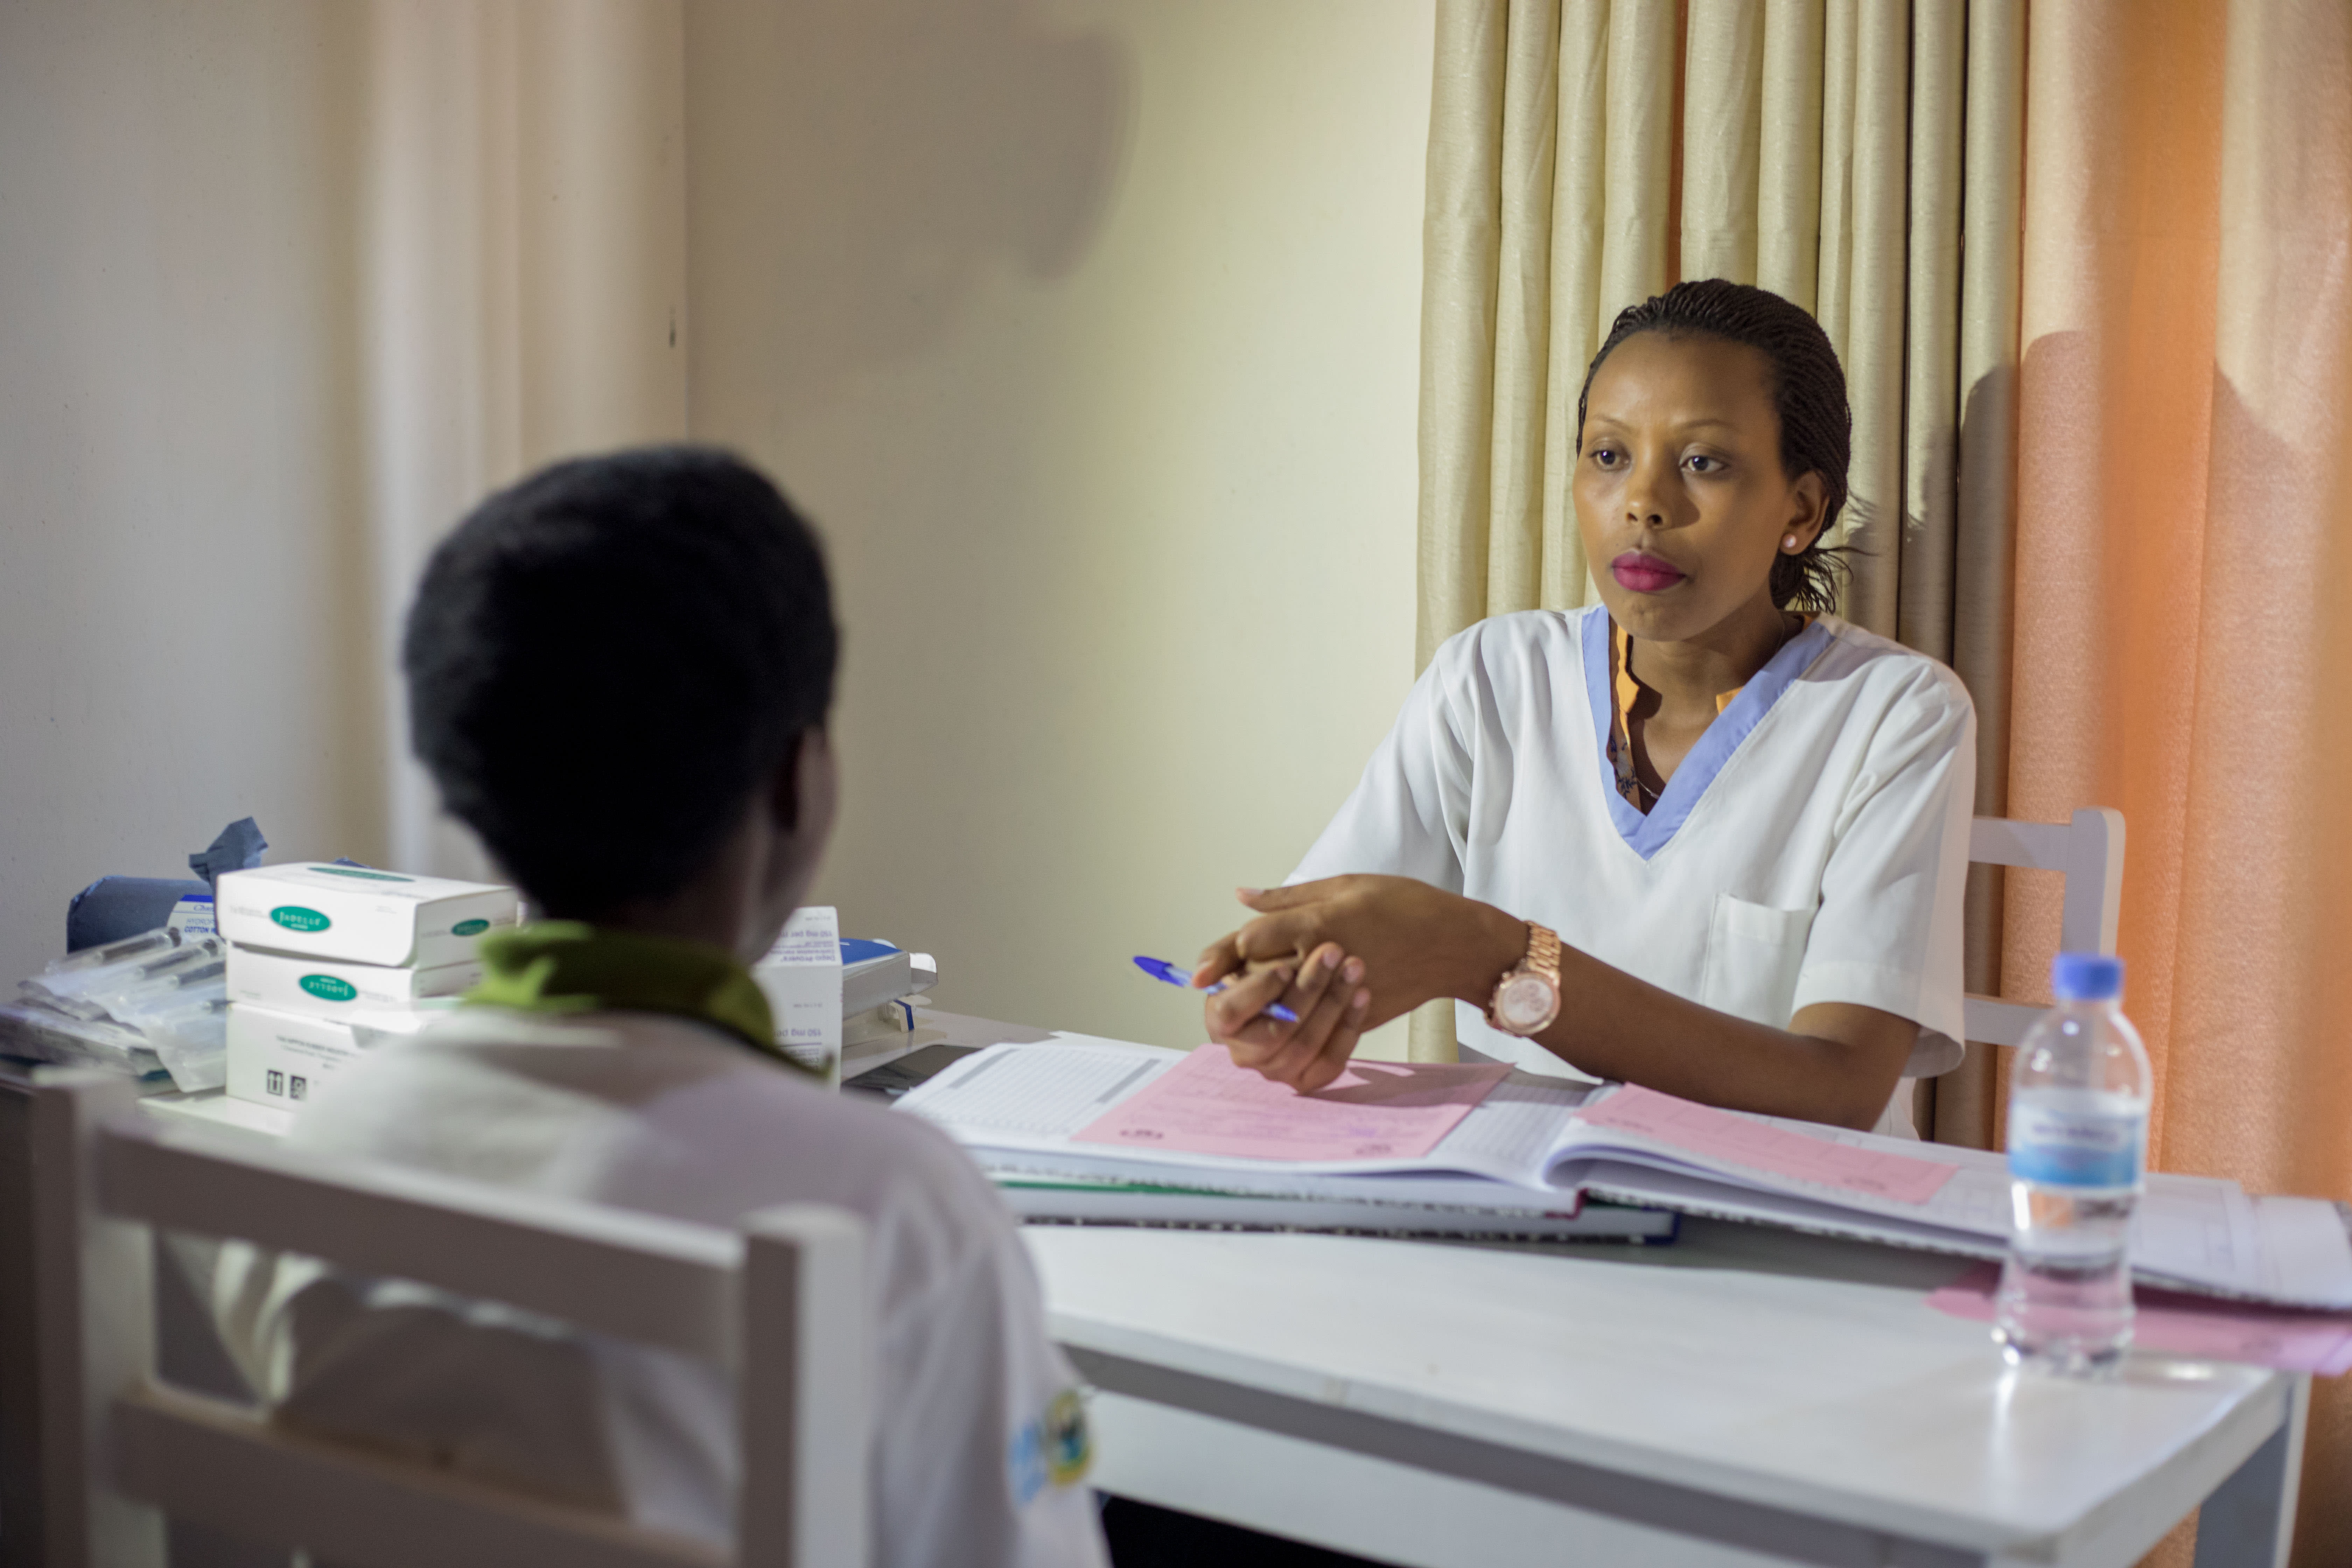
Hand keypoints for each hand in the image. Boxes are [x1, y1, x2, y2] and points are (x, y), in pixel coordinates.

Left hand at [1194, 876, 1528, 1079]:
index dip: (1222, 955)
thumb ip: (1288, 899)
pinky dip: (1294, 1029)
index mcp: (1320, 923)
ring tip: (1240, 1009)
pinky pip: (1315, 1032)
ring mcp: (1343, 993)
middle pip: (1260, 982)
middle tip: (1212, 992)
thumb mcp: (1344, 885)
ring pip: (1285, 1014)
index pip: (1252, 939)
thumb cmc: (1404, 905)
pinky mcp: (1357, 1017)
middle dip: (1233, 989)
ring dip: (1259, 1014)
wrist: (1454, 945)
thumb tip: (1242, 898)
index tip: (1199, 972)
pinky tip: (1279, 1022)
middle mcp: (1327, 960)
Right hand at [1197, 941, 1370, 1092]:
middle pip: (1276, 1031)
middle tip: (1333, 952)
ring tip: (1353, 967)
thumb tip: (1200, 976)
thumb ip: (1221, 954)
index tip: (1285, 967)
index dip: (1259, 992)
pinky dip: (1350, 1027)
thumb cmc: (1268, 966)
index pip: (1231, 1013)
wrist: (1306, 984)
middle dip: (1308, 989)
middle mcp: (1246, 1053)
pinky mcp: (1309, 1079)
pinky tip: (1362, 995)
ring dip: (1333, 1003)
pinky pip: (1331, 1062)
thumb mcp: (1241, 951)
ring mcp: (1277, 1070)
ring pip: (1306, 1045)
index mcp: (1221, 1022)